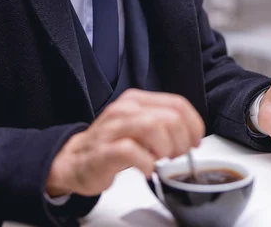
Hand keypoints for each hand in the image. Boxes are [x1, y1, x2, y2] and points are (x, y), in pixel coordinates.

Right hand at [46, 89, 204, 196]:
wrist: (76, 160)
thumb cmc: (112, 144)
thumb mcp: (139, 126)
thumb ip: (164, 124)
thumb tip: (192, 134)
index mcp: (136, 100)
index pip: (178, 104)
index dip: (193, 126)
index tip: (194, 143)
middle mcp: (125, 109)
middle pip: (170, 117)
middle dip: (181, 141)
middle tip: (175, 155)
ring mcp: (113, 128)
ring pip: (154, 127)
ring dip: (165, 149)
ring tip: (160, 159)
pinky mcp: (104, 150)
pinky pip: (132, 151)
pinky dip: (146, 164)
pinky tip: (146, 169)